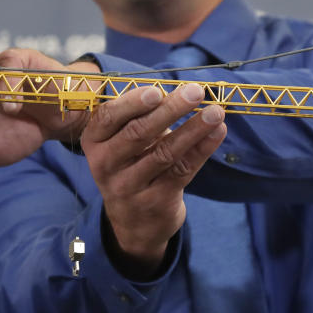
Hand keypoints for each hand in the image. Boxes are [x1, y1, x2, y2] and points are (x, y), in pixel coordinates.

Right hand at [81, 82, 226, 278]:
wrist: (133, 221)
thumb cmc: (130, 164)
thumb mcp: (121, 141)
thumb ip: (140, 116)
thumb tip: (179, 91)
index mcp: (94, 141)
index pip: (109, 117)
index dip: (133, 103)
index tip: (158, 90)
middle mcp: (106, 164)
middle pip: (138, 133)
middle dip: (170, 110)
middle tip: (195, 92)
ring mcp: (129, 186)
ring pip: (164, 153)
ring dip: (193, 129)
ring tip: (215, 112)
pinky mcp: (155, 201)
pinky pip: (182, 170)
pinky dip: (202, 148)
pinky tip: (218, 132)